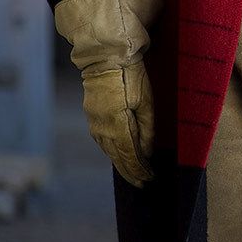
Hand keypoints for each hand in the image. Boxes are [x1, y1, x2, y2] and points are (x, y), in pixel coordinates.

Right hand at [80, 59, 154, 186]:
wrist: (106, 58)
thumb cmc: (131, 76)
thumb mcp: (146, 101)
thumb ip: (147, 128)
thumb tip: (148, 151)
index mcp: (118, 126)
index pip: (131, 156)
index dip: (140, 169)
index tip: (149, 179)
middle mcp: (103, 129)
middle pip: (118, 157)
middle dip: (131, 172)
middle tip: (142, 183)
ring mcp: (95, 123)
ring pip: (108, 150)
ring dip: (120, 163)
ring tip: (132, 174)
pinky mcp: (92, 116)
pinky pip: (102, 140)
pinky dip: (111, 151)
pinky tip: (117, 154)